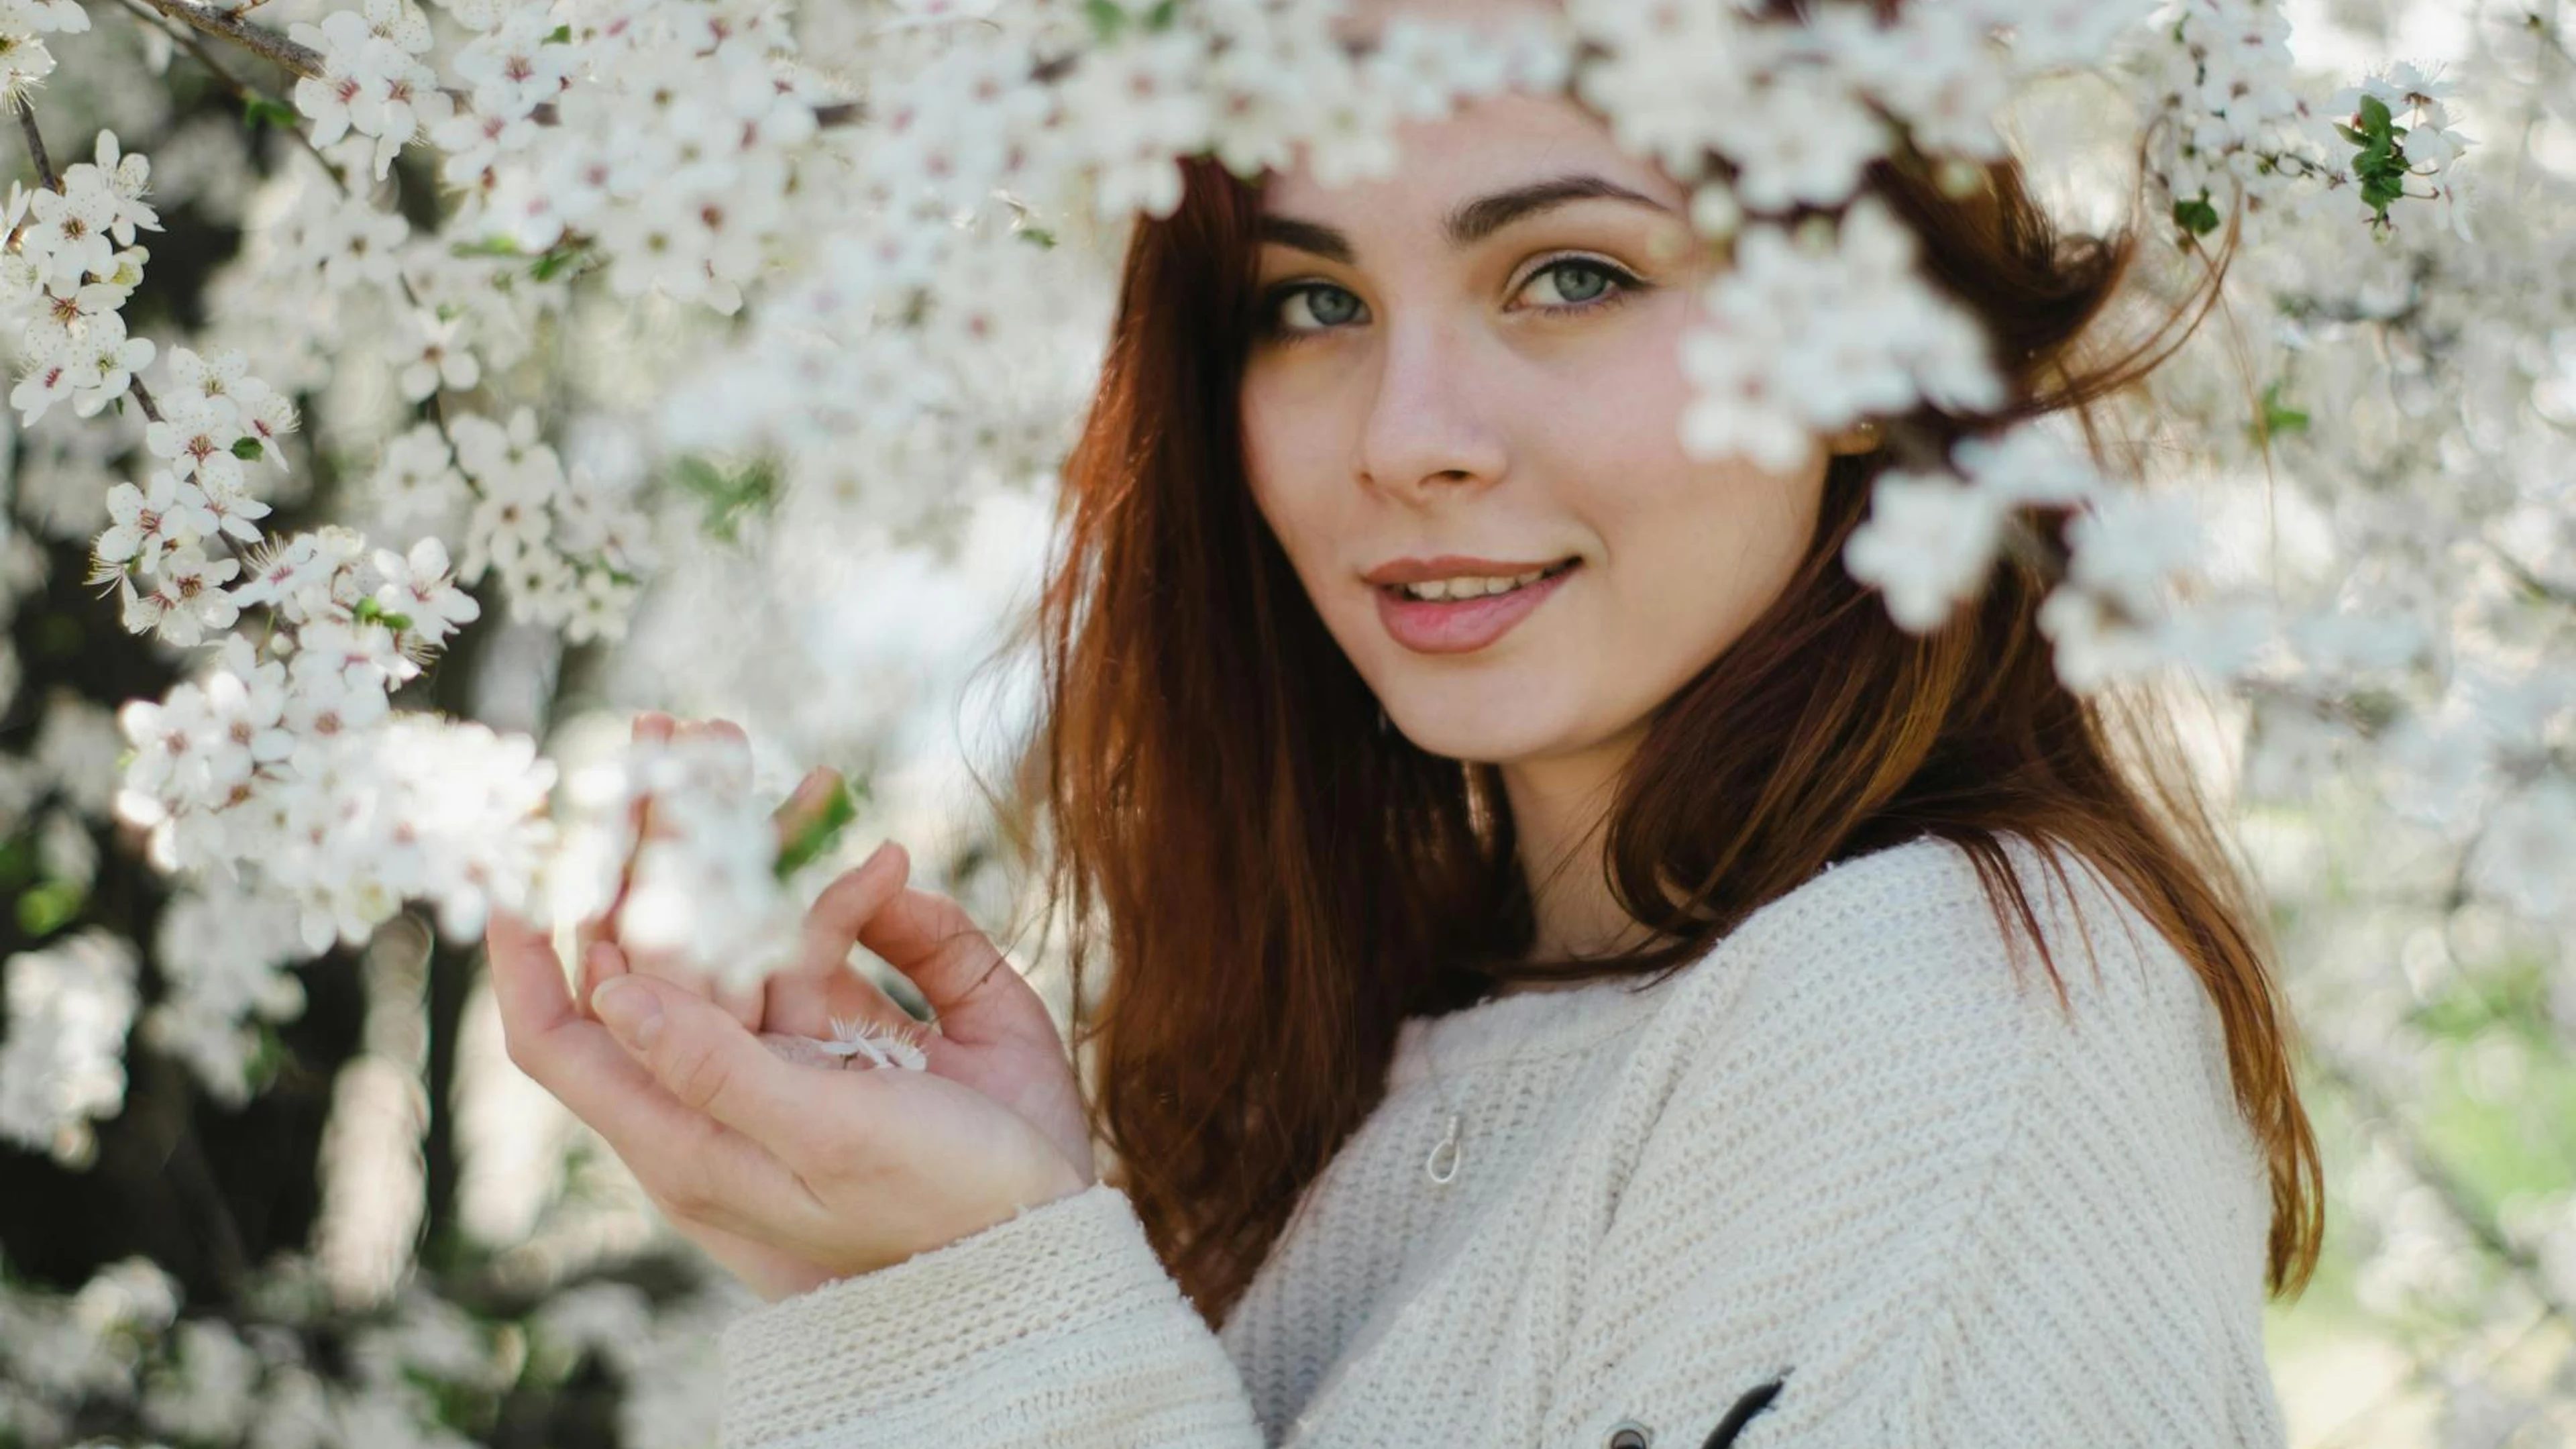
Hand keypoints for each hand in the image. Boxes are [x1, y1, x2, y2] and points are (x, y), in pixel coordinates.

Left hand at [573, 713, 1098, 1189]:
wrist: (1052, 1230)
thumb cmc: (935, 1208)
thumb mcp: (824, 1140)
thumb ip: (716, 1069)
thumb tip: (611, 988)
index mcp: (690, 1135)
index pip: (566, 1038)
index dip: (526, 953)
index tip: (514, 856)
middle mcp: (728, 1083)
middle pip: (657, 950)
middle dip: (653, 841)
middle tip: (663, 735)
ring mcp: (798, 1049)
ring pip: (744, 924)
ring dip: (753, 838)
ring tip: (747, 746)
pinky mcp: (871, 1023)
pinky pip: (837, 933)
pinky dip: (854, 886)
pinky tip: (885, 857)